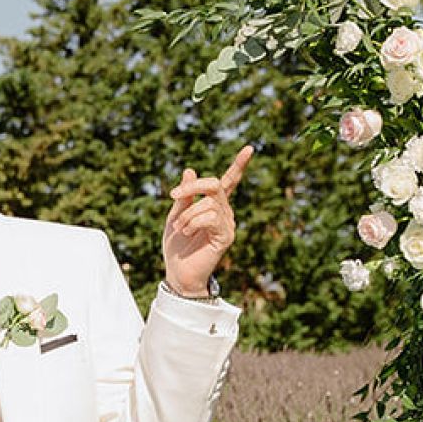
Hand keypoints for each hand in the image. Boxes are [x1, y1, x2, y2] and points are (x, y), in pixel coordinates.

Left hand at [163, 145, 251, 296]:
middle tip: (173, 196)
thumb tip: (190, 169)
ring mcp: (227, 224)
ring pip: (208, 203)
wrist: (178, 273)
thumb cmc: (177, 246)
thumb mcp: (175, 215)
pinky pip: (211, 217)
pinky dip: (193, 222)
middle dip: (192, 187)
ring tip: (180, 229)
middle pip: (214, 184)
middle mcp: (224, 212)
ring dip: (187, 214)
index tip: (249, 148)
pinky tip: (187, 232)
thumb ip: (184, 195)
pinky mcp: (226, 236)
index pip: (228, 181)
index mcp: (213, 205)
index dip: (238, 165)